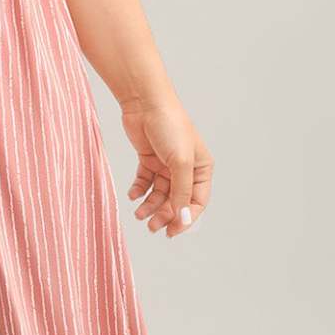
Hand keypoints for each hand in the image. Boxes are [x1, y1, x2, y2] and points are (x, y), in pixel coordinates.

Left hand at [117, 90, 210, 237]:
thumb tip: (182, 217)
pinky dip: (139, 191)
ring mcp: (166, 164)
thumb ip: (181, 192)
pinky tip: (133, 195)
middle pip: (176, 200)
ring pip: (160, 194)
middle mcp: (186, 168)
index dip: (186, 218)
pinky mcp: (149, 159)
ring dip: (150, 206)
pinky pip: (145, 182)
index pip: (198, 201)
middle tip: (151, 227)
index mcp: (202, 168)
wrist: (145, 103)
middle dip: (165, 215)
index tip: (172, 232)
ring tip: (139, 214)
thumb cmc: (170, 126)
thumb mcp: (180, 162)